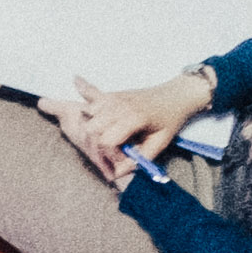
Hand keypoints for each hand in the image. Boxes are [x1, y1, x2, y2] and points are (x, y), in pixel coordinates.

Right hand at [46, 72, 197, 186]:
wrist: (176, 96)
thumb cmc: (169, 120)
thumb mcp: (160, 143)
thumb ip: (139, 159)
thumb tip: (119, 173)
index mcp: (133, 119)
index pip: (106, 141)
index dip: (109, 157)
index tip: (119, 164)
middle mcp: (118, 107)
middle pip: (90, 131)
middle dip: (95, 149)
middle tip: (108, 159)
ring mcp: (112, 99)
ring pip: (86, 117)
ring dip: (89, 132)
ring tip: (100, 143)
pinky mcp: (110, 95)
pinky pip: (90, 93)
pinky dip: (82, 90)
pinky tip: (75, 80)